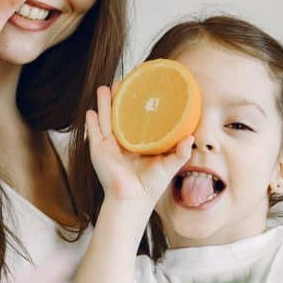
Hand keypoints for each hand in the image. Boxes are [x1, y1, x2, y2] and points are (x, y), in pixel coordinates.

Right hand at [84, 86, 193, 211]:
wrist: (133, 200)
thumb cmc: (151, 185)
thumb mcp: (169, 165)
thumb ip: (180, 152)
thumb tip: (192, 137)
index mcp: (137, 144)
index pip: (136, 120)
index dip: (136, 106)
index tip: (140, 89)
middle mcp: (122, 143)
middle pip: (118, 115)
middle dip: (118, 99)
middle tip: (120, 82)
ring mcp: (109, 146)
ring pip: (105, 120)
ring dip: (103, 104)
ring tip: (103, 88)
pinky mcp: (99, 152)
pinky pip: (94, 134)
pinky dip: (91, 123)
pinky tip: (90, 111)